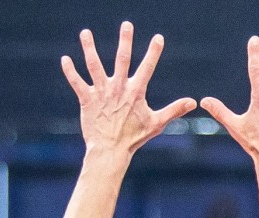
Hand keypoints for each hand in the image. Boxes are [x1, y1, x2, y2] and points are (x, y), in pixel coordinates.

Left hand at [61, 22, 196, 157]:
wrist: (110, 151)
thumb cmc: (134, 138)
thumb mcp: (156, 123)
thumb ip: (174, 110)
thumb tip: (193, 102)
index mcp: (135, 92)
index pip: (147, 67)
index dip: (153, 52)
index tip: (158, 38)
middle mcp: (118, 88)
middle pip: (122, 59)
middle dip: (125, 41)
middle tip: (127, 24)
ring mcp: (101, 93)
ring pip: (94, 65)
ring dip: (89, 48)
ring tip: (85, 32)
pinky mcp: (87, 100)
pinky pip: (76, 82)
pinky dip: (70, 71)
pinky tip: (65, 59)